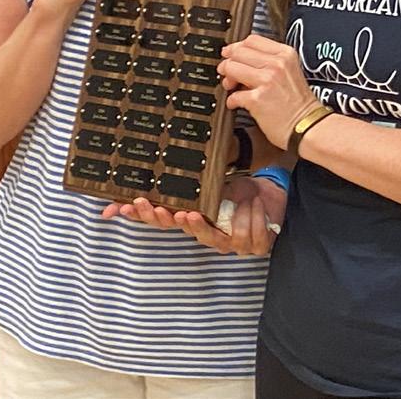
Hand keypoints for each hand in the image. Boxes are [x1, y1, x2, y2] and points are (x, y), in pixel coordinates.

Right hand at [100, 176, 286, 255]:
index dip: (143, 215)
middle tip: (166, 211)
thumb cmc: (239, 187)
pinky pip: (250, 238)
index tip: (130, 204)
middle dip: (169, 220)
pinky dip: (254, 219)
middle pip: (179, 231)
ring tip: (223, 204)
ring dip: (218, 219)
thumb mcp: (213, 178)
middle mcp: (207, 232)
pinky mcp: (254, 245)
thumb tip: (160, 154)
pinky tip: (255, 204)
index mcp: (194, 217)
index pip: (161, 218)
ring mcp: (229, 242)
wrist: (271, 193)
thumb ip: (190, 173)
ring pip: (215, 239)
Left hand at [218, 35, 319, 148]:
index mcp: (285, 54)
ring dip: (227, 79)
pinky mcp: (257, 99)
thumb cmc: (300, 104)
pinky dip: (231, 100)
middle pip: (239, 52)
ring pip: (232, 68)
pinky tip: (237, 104)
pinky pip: (233, 94)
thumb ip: (270, 61)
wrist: (308, 126)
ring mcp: (267, 80)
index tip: (232, 54)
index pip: (252, 40)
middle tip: (227, 72)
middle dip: (229, 62)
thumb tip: (243, 59)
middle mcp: (277, 64)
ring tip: (231, 87)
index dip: (237, 47)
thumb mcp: (291, 71)